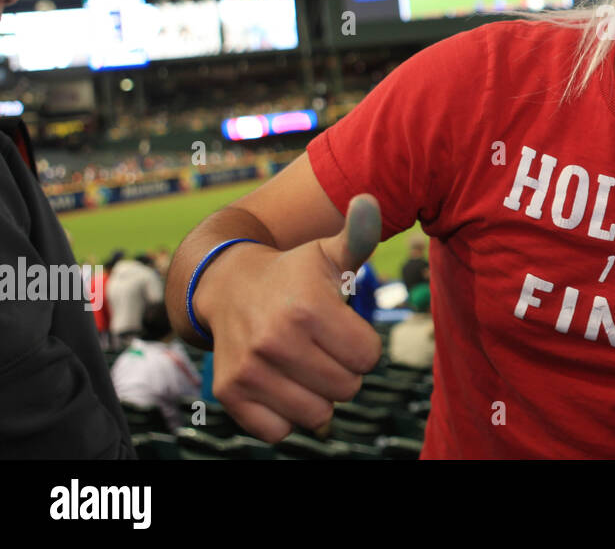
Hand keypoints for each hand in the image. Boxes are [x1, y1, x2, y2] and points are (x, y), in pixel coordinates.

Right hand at [194, 194, 384, 441]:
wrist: (227, 286)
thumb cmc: (292, 272)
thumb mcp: (327, 252)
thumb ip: (358, 235)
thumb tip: (370, 200)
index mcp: (308, 307)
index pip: (369, 357)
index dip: (362, 344)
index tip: (343, 327)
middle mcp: (276, 339)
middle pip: (347, 388)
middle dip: (343, 369)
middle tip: (322, 345)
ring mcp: (249, 369)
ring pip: (318, 416)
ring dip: (318, 395)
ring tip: (303, 364)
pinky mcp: (230, 394)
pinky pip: (280, 431)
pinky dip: (286, 416)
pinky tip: (280, 384)